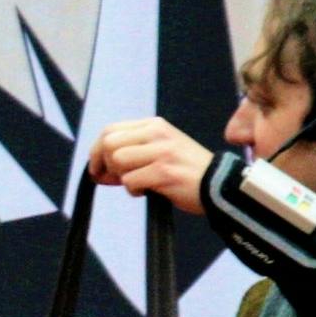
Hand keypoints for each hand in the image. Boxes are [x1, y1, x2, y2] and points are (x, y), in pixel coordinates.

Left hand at [88, 117, 212, 212]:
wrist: (219, 185)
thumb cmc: (186, 171)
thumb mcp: (160, 150)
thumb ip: (131, 152)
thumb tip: (96, 169)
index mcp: (154, 125)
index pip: (110, 130)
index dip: (96, 151)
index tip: (97, 169)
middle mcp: (157, 133)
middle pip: (108, 144)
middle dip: (104, 165)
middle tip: (115, 179)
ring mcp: (162, 152)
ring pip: (117, 160)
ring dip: (121, 177)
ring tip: (138, 183)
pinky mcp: (164, 172)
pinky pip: (130, 181)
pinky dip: (133, 190)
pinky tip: (148, 191)